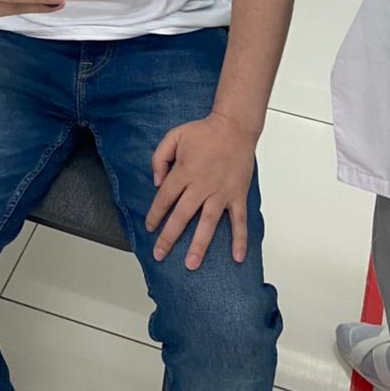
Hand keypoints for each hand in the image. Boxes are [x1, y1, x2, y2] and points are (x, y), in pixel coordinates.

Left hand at [145, 112, 256, 270]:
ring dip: (200, 244)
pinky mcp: (237, 195)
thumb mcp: (174, 136)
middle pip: (182, 215)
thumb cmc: (204, 131)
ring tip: (191, 264)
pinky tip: (237, 257)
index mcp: (185, 171)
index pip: (165, 197)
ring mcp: (221, 192)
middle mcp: (202, 185)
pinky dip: (239, 239)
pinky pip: (239, 220)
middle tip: (159, 254)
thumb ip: (159, 157)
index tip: (150, 227)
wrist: (234, 126)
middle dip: (169, 236)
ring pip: (208, 222)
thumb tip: (156, 181)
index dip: (155, 214)